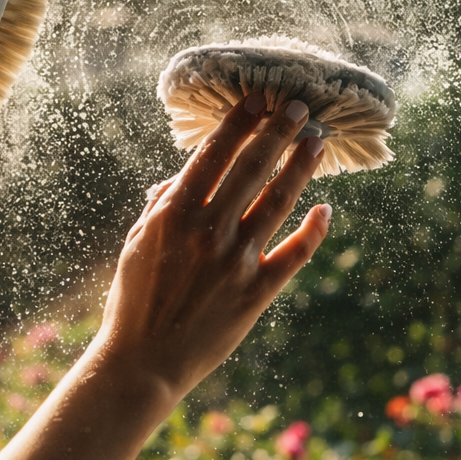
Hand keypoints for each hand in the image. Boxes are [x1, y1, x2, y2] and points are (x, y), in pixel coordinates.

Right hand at [91, 91, 331, 406]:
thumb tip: (185, 174)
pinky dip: (313, 230)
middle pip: (251, 167)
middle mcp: (208, 230)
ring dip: (299, 167)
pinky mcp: (257, 292)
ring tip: (316, 142)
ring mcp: (236, 261)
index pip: (214, 154)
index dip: (240, 122)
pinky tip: (325, 210)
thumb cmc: (134, 300)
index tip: (259, 98)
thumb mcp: (137, 243)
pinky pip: (294, 253)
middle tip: (297, 106)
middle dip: (277, 132)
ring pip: (278, 201)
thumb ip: (162, 205)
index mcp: (174, 213)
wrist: (144, 361)